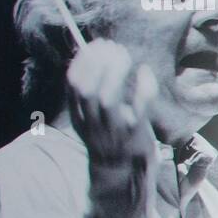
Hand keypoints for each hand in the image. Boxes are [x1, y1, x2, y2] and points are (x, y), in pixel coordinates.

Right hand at [66, 39, 157, 167]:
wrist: (122, 172)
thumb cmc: (111, 136)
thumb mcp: (93, 116)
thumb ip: (92, 92)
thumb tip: (95, 57)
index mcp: (79, 116)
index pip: (72, 84)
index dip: (82, 61)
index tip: (94, 45)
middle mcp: (92, 123)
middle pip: (88, 89)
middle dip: (98, 63)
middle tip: (112, 46)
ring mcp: (113, 130)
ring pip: (108, 97)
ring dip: (115, 71)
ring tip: (124, 54)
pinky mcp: (135, 135)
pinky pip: (139, 107)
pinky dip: (143, 86)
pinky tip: (144, 72)